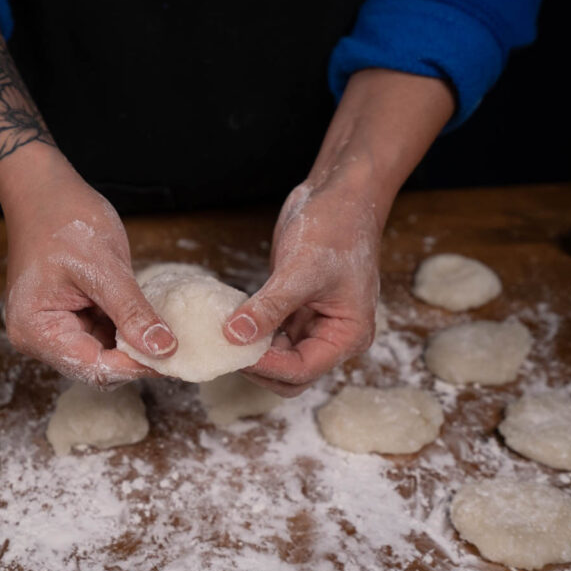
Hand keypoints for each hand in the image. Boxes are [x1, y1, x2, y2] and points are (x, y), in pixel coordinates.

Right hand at [1, 158, 176, 387]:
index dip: (136, 366)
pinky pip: (102, 335)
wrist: (43, 188)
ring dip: (134, 346)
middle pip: (97, 367)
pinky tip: (150, 321)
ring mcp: (53, 329)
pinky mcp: (68, 318)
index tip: (177, 359)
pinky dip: (127, 330)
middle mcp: (39, 338)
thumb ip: (132, 311)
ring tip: (169, 334)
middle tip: (180, 349)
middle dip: (136, 359)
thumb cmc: (64, 218)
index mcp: (37, 330)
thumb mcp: (104, 265)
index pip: (94, 367)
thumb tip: (164, 349)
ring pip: (103, 355)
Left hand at [225, 164, 383, 395]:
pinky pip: (271, 335)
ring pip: (278, 359)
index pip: (303, 369)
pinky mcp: (296, 310)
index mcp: (348, 334)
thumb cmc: (336, 227)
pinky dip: (251, 333)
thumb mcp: (300, 269)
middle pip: (291, 375)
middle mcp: (333, 336)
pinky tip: (230, 323)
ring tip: (222, 338)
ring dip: (252, 353)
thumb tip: (235, 335)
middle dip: (259, 367)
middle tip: (224, 349)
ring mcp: (314, 324)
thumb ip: (269, 306)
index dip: (268, 366)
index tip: (235, 351)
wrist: (340, 195)